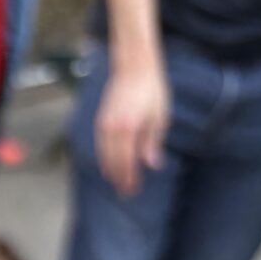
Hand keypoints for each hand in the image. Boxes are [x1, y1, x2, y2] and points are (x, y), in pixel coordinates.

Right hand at [95, 55, 169, 196]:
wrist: (133, 67)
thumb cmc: (151, 89)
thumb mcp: (159, 117)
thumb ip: (153, 143)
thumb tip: (152, 165)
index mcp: (129, 129)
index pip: (126, 162)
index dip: (129, 179)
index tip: (133, 190)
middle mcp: (112, 129)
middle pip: (113, 163)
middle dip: (119, 179)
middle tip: (127, 193)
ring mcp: (103, 125)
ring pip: (103, 156)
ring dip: (111, 171)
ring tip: (118, 183)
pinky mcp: (100, 121)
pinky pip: (100, 147)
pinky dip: (105, 159)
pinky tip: (111, 165)